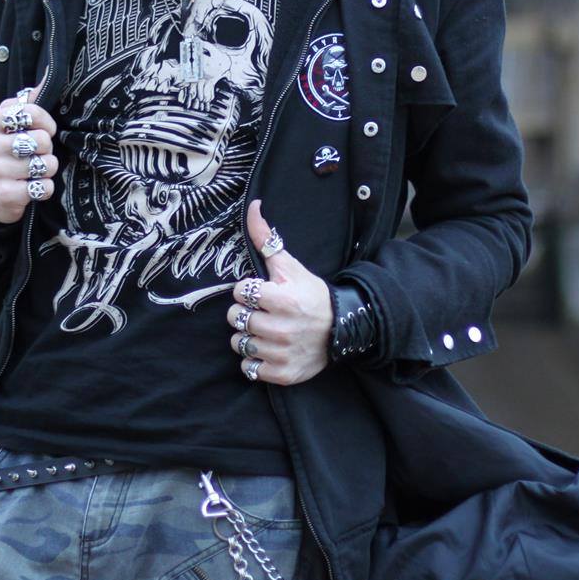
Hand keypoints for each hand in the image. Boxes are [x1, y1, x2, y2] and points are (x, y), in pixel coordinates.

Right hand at [0, 71, 57, 223]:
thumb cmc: (1, 149)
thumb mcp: (5, 123)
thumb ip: (26, 102)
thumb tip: (50, 73)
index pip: (31, 113)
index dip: (46, 123)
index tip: (42, 130)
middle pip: (43, 140)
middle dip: (45, 149)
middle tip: (33, 154)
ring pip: (47, 164)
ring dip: (47, 169)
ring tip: (33, 170)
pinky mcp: (5, 195)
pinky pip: (44, 187)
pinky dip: (44, 188)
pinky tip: (30, 187)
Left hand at [224, 199, 332, 385]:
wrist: (343, 329)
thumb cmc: (312, 295)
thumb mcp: (291, 266)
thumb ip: (267, 239)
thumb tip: (252, 206)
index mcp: (282, 300)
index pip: (240, 292)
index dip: (249, 290)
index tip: (263, 292)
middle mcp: (281, 329)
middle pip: (235, 318)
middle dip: (245, 312)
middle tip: (263, 311)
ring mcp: (281, 353)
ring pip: (238, 343)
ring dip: (248, 336)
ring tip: (265, 330)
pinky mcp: (283, 374)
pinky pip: (248, 368)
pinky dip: (254, 360)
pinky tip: (268, 349)